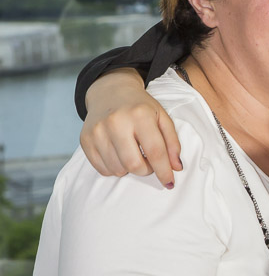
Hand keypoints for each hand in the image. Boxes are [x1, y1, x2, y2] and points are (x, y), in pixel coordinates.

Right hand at [81, 68, 181, 187]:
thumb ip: (172, 142)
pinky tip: (119, 154)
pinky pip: (103, 169)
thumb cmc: (140, 107)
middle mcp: (116, 122)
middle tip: (149, 162)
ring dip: (130, 168)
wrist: (110, 92)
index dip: (164, 171)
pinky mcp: (85, 140)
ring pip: (118, 169)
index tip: (169, 182)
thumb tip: (176, 167)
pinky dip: (115, 168)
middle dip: (146, 170)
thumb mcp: (162, 117)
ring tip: (133, 153)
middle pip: (134, 164)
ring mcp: (97, 131)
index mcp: (140, 114)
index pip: (155, 151)